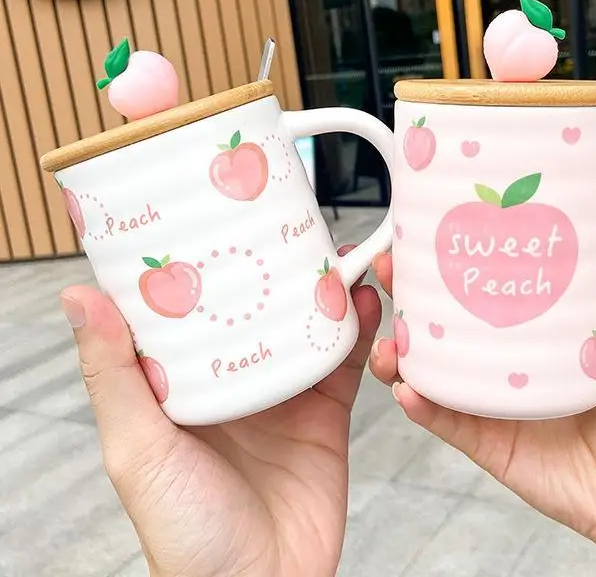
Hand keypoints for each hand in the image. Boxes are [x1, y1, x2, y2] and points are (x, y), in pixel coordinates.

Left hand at [61, 246, 378, 576]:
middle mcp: (232, 379)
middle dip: (274, 265)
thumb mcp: (138, 449)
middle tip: (290, 221)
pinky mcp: (324, 413)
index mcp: (182, 381)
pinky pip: (344, 361)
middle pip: (256, 307)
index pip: (189, 307)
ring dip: (324, 289)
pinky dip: (358, 330)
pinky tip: (364, 302)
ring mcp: (281, 393)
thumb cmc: (184, 533)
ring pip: (305, 324)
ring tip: (336, 252)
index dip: (201, 261)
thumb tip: (79, 295)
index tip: (213, 213)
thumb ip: (115, 375)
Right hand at [370, 201, 595, 552]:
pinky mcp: (479, 439)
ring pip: (424, 367)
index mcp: (521, 328)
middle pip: (434, 319)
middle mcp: (494, 358)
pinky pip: (440, 418)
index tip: (422, 227)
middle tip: (390, 267)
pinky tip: (408, 388)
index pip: (473, 285)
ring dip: (395, 351)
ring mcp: (482, 399)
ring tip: (388, 339)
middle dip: (403, 292)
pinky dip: (420, 403)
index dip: (441, 256)